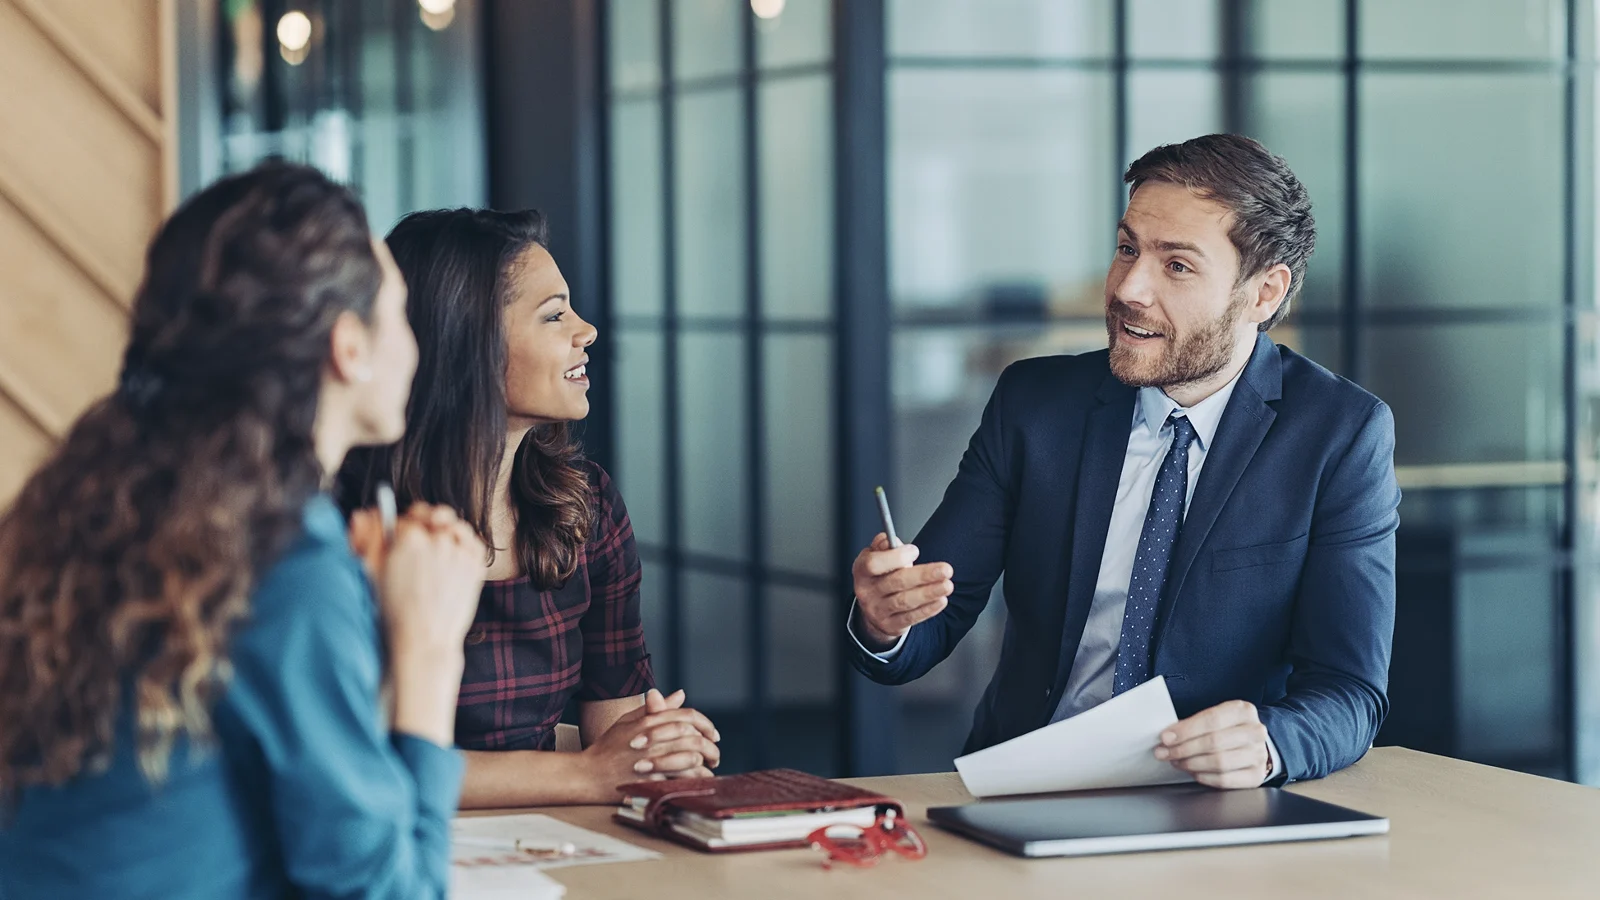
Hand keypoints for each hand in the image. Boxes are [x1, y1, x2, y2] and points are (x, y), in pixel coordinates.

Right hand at [351, 503, 484, 745]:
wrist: (423, 642)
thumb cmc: (393, 613)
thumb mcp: (371, 574)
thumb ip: (368, 539)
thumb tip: (362, 515)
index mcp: (408, 538)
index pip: (402, 519)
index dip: (396, 531)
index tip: (395, 543)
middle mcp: (437, 539)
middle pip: (427, 517)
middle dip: (419, 525)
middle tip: (413, 542)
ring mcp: (460, 550)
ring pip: (451, 525)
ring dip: (442, 531)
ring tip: (433, 548)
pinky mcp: (476, 564)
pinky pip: (472, 539)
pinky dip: (463, 541)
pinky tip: (452, 552)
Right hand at [580, 689, 720, 794]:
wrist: (588, 774)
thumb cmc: (608, 747)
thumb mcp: (629, 721)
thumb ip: (657, 708)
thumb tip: (680, 694)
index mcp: (648, 721)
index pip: (687, 716)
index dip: (706, 724)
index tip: (713, 734)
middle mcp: (652, 738)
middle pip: (694, 738)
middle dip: (710, 747)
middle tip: (715, 755)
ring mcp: (651, 761)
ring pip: (691, 759)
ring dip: (705, 765)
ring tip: (709, 769)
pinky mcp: (650, 782)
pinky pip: (681, 780)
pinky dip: (695, 781)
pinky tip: (698, 782)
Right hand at [851, 533, 953, 647]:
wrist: (874, 608)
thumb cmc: (880, 576)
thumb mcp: (877, 556)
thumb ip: (884, 545)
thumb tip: (890, 540)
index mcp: (861, 570)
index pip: (874, 563)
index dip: (896, 557)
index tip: (915, 551)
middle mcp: (866, 591)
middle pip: (896, 582)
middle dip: (923, 575)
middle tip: (945, 570)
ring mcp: (877, 610)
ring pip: (905, 601)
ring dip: (929, 593)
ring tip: (947, 585)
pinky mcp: (889, 625)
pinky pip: (911, 617)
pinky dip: (928, 609)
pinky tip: (940, 600)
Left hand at [1154, 700, 1270, 788]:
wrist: (1253, 744)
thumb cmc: (1228, 729)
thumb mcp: (1215, 717)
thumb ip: (1194, 724)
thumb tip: (1168, 736)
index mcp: (1244, 711)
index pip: (1211, 720)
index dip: (1186, 730)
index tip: (1166, 737)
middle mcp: (1255, 732)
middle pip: (1214, 742)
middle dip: (1184, 749)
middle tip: (1165, 752)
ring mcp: (1259, 755)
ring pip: (1219, 762)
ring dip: (1191, 763)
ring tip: (1177, 762)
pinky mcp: (1256, 776)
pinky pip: (1225, 779)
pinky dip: (1204, 777)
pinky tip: (1193, 772)